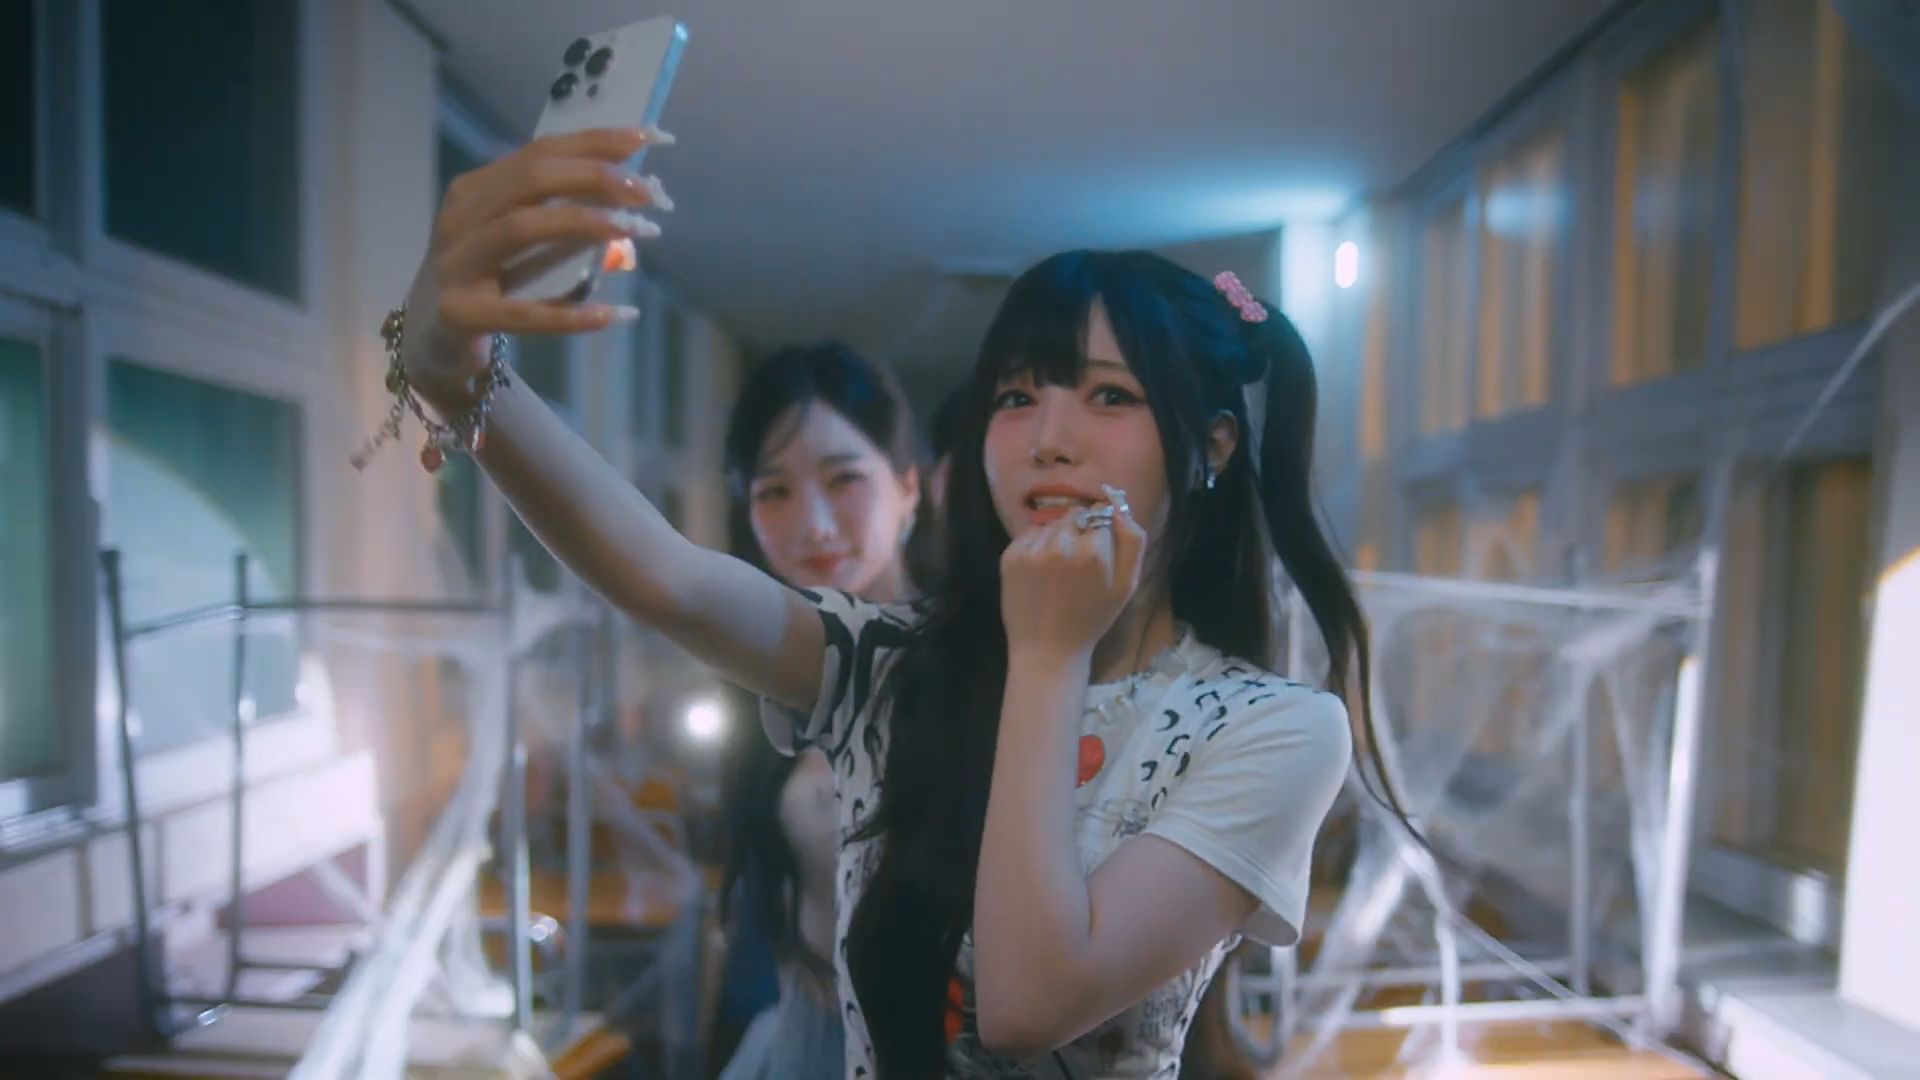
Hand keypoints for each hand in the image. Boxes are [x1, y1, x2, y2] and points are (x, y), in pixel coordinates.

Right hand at [400, 127, 671, 407]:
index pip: (541, 151)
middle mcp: (461, 217)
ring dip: (586, 223)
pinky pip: (522, 313)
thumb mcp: (517, 238)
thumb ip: (562, 214)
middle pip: (532, 179)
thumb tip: (630, 196)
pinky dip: (570, 314)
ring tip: (638, 230)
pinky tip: (614, 314)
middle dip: (596, 176)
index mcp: (476, 190)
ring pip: (522, 227)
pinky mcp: (460, 313)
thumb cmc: (484, 280)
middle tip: (650, 193)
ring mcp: (455, 264)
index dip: (596, 141)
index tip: (649, 138)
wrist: (430, 340)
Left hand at [999, 488, 1146, 664]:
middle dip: (1079, 530)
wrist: (1047, 649)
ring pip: (1051, 523)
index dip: (1101, 529)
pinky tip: (1041, 571)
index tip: (1098, 548)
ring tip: (1058, 569)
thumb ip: (1132, 540)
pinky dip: (1037, 545)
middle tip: (1078, 562)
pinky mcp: (1010, 556)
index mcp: (1093, 551)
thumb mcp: (1126, 584)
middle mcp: (1061, 543)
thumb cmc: (1091, 619)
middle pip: (1074, 515)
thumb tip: (1119, 507)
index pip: (1100, 514)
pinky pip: (1030, 534)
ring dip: (1058, 537)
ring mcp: (1032, 549)